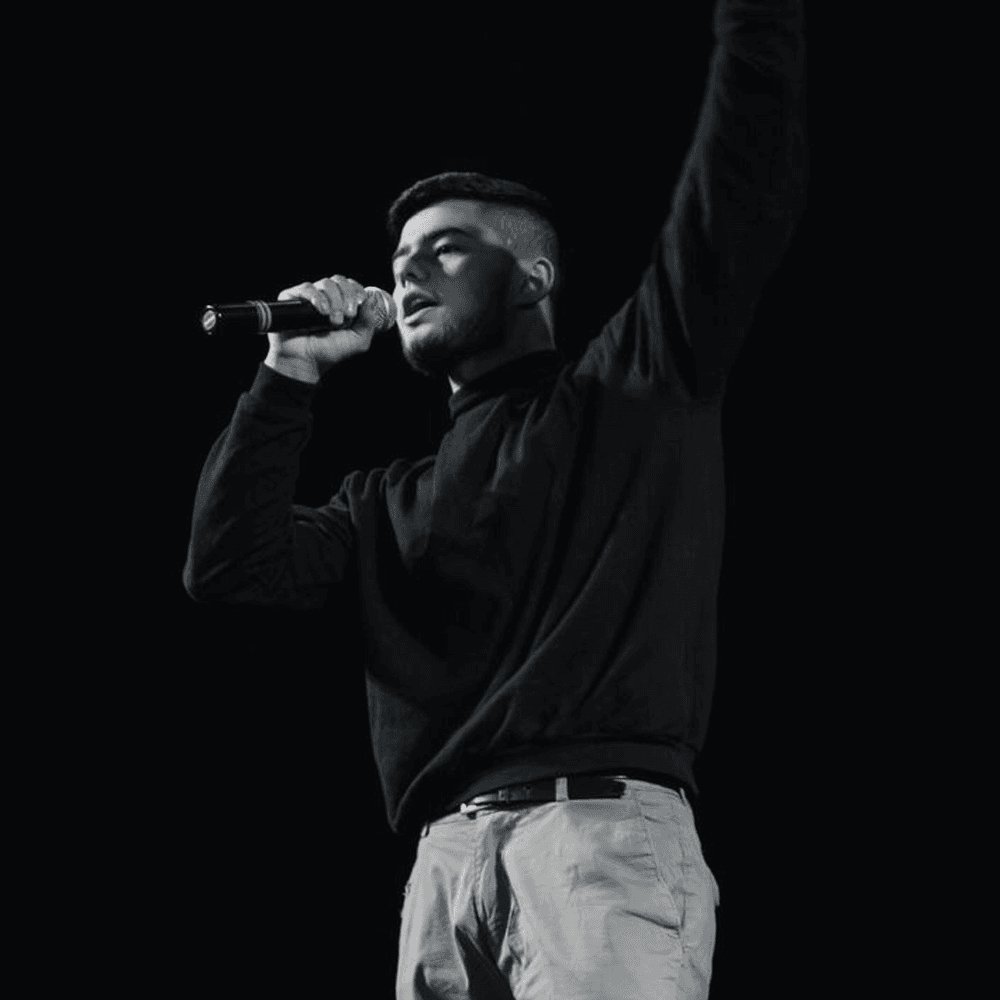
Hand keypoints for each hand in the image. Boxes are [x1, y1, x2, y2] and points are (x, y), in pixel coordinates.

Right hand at [265, 274, 381, 382]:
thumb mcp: (358, 341)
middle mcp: (326, 298)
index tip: (360, 304)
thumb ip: (368, 322)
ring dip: (334, 300)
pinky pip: (306, 288)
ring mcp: (309, 297)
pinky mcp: (293, 298)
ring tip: (333, 320)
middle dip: (347, 296)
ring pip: (326, 283)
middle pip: (340, 281)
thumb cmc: (329, 352)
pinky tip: (322, 311)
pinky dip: (317, 297)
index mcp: (342, 304)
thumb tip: (369, 300)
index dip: (357, 291)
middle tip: (347, 316)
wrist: (306, 362)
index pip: (352, 285)